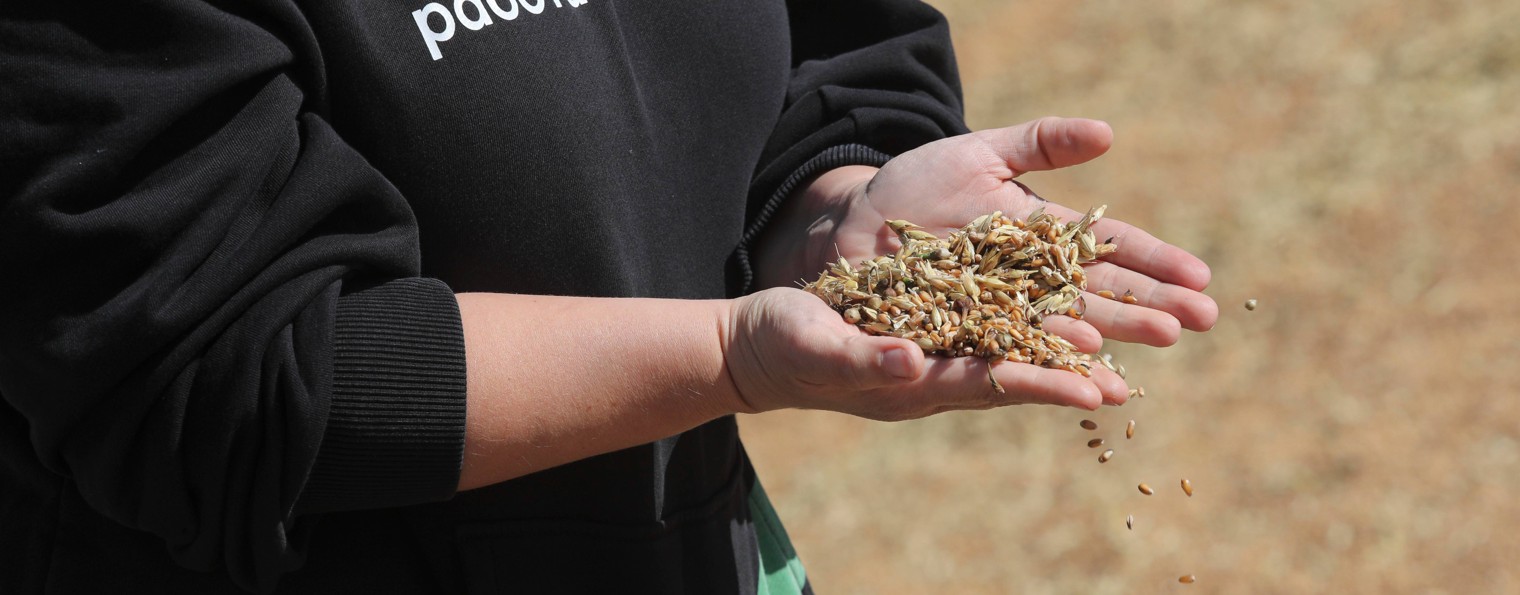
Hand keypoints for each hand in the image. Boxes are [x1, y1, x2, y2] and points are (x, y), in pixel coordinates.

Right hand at [725, 287, 1125, 415]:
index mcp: (910, 383)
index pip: (987, 385)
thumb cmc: (781, 345)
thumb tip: (912, 361)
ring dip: (1054, 359)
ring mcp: (930, 359)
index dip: (1039, 384)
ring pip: (1005, 357)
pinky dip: (1024, 332)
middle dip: (1065, 382)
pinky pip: (985, 335)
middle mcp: (931, 377)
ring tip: (1111, 363)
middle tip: (1124, 387)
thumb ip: (863, 357)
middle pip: (1011, 378)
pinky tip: (1057, 321)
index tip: (1090, 390)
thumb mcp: (817, 346)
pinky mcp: (925, 335)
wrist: (757, 343)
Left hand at [758, 117, 1216, 353]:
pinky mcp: (947, 339)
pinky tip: (1062, 366)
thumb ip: (1039, 145)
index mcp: (1040, 243)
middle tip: (1194, 322)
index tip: (1201, 277)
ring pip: (1048, 335)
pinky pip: (989, 353)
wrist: (846, 227)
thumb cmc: (913, 191)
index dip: (1153, 264)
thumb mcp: (978, 156)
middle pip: (1091, 299)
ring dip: (1090, 348)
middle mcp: (1024, 288)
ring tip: (1130, 361)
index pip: (1107, 252)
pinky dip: (1024, 362)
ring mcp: (988, 316)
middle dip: (1141, 311)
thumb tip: (1108, 133)